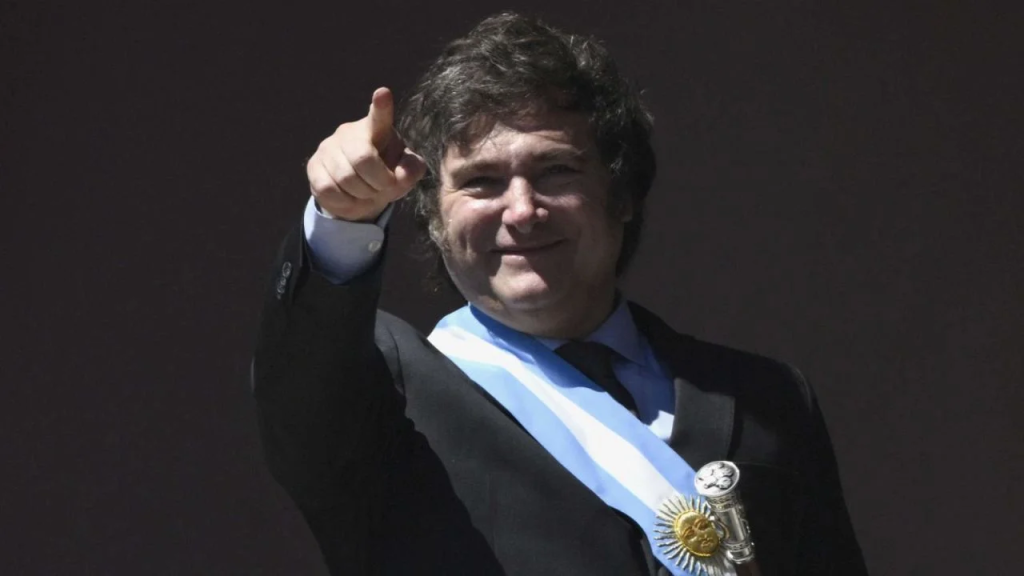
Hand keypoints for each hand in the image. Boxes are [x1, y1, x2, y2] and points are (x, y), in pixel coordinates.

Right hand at [306, 87, 426, 221]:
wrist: (359, 193)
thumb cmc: (386, 174)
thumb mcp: (404, 173)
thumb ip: (410, 170)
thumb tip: (400, 174)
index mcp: (378, 129)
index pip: (379, 116)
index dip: (381, 106)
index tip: (383, 94)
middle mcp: (350, 133)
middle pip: (363, 159)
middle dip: (379, 181)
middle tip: (383, 187)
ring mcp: (329, 147)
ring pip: (345, 178)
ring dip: (363, 194)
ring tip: (367, 192)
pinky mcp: (314, 166)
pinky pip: (328, 188)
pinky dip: (344, 201)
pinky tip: (349, 197)